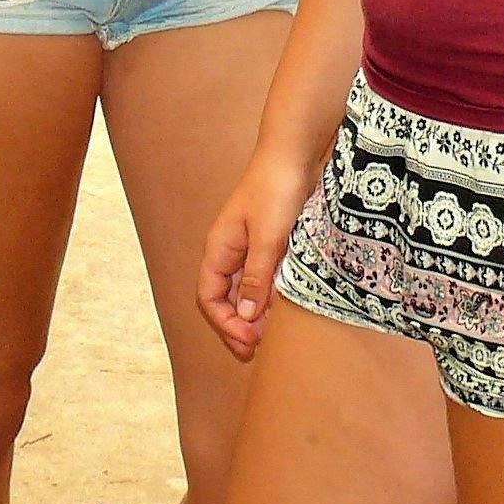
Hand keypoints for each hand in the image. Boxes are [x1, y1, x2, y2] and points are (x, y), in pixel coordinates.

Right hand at [196, 151, 317, 361]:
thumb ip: (257, 277)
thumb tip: (244, 317)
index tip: (249, 341)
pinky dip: (269, 297)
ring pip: (244, 292)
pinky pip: (263, 279)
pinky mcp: (270, 245)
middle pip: (224, 299)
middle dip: (237, 326)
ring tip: (271, 335)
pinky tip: (284, 309)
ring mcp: (249, 248)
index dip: (224, 323)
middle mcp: (230, 251)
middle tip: (257, 349)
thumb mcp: (269, 237)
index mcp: (219, 248)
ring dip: (254, 315)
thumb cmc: (276, 189)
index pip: (209, 297)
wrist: (294, 154)